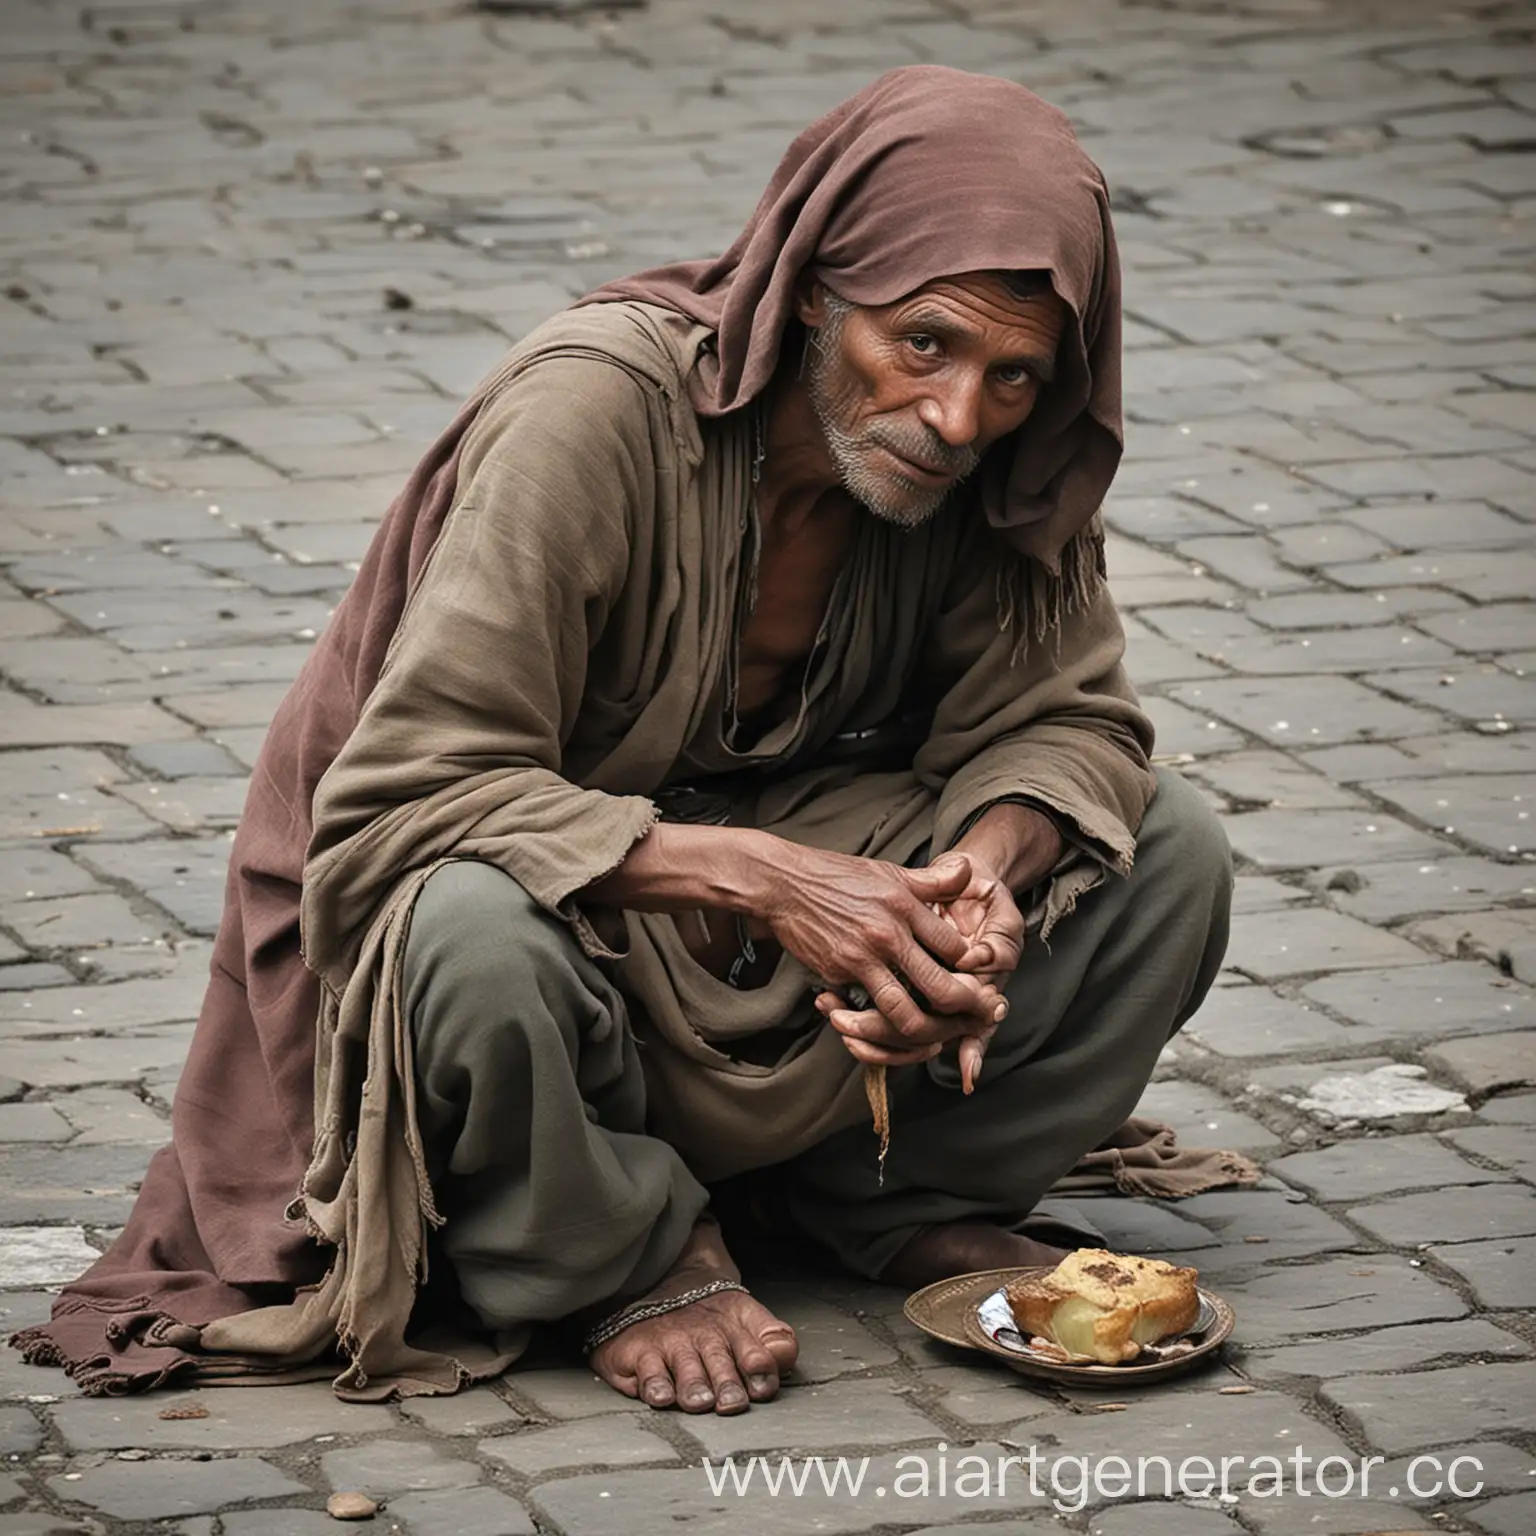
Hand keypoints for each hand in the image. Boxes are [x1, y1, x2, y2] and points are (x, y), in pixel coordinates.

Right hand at [760, 845, 1006, 1050]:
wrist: (785, 885)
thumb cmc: (838, 877)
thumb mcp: (890, 871)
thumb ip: (933, 880)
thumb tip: (970, 872)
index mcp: (905, 906)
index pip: (956, 949)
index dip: (972, 968)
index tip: (977, 979)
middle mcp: (888, 935)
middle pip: (942, 988)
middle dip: (966, 1011)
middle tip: (976, 1019)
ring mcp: (862, 959)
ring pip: (906, 1014)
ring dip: (928, 1033)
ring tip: (940, 1038)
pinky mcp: (838, 976)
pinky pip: (868, 1012)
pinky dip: (883, 1028)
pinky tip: (896, 1031)